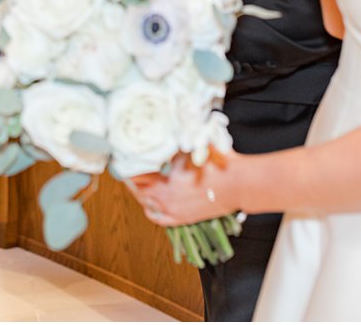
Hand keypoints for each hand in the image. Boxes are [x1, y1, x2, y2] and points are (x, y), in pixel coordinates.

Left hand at [125, 154, 243, 226]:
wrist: (237, 184)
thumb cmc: (216, 163)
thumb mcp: (190, 147)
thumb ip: (172, 147)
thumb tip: (159, 140)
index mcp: (164, 177)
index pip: (134, 173)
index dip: (127, 165)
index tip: (123, 159)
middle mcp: (164, 195)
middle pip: (137, 189)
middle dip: (131, 179)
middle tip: (128, 170)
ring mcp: (172, 209)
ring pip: (145, 203)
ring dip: (140, 193)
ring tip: (137, 184)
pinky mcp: (181, 219)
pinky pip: (158, 218)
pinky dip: (150, 211)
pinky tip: (149, 204)